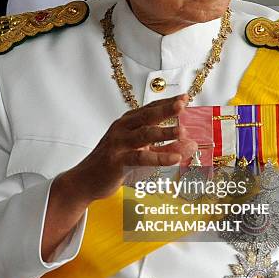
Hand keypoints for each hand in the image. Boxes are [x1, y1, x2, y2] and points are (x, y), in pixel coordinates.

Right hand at [55, 93, 195, 206]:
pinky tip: (175, 159)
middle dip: (165, 109)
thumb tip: (192, 144)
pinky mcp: (117, 161)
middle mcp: (122, 129)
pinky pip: (140, 158)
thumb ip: (165, 149)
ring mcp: (118, 144)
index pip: (150, 108)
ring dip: (164, 132)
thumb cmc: (114, 164)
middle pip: (147, 116)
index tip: (185, 97)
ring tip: (182, 132)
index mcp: (127, 123)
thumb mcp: (143, 154)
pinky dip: (159, 158)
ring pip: (144, 135)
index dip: (167, 102)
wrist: (86, 181)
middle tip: (182, 104)